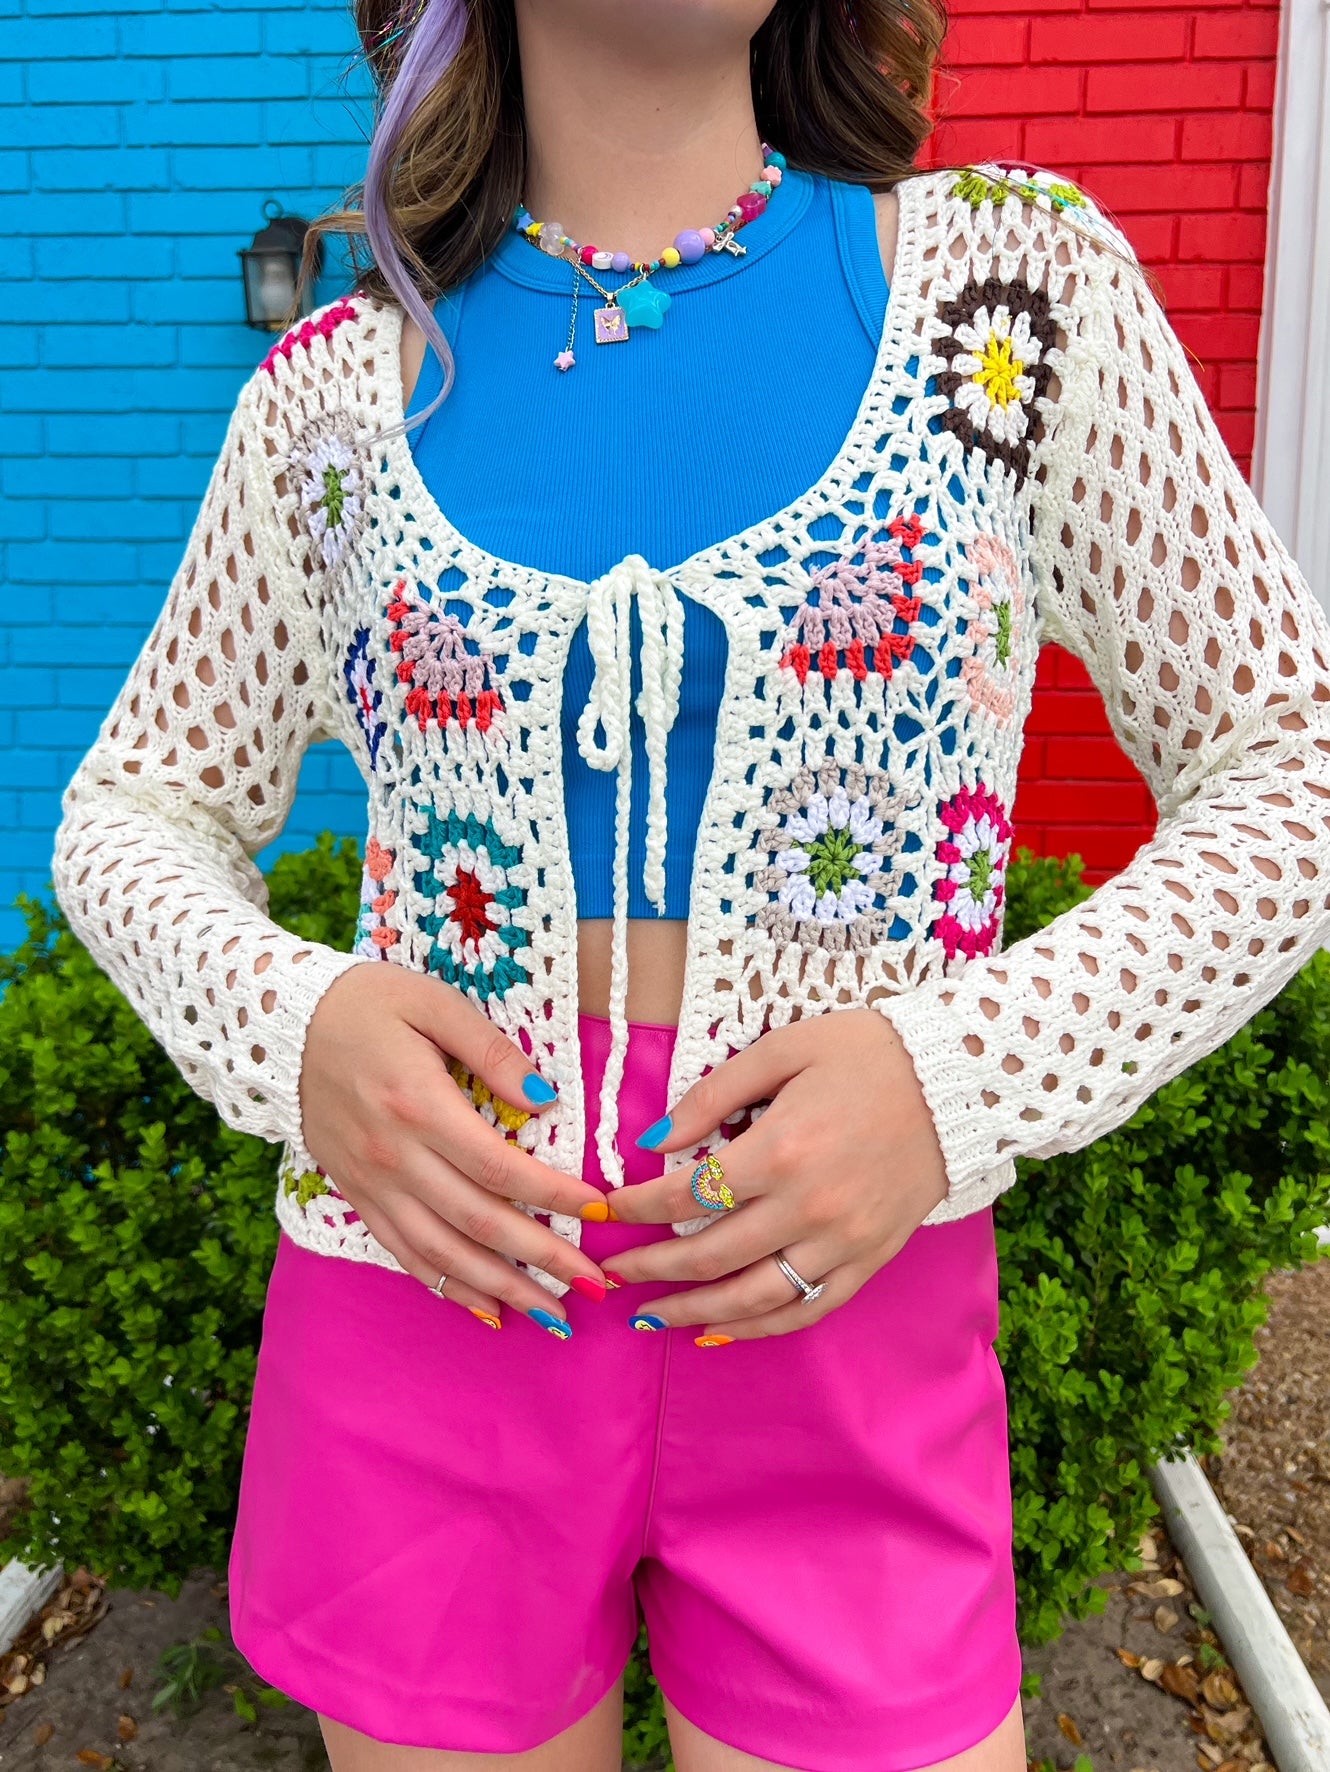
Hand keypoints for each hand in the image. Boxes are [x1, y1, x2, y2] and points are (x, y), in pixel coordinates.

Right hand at [300, 964, 611, 1335]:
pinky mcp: (357, 1195)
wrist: (283, 1023)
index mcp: (419, 1105)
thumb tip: (547, 1099)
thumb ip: (493, 1051)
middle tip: (593, 1284)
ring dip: (500, 1287)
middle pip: (479, 1221)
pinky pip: (404, 1253)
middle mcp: (395, 1156)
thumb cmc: (368, 1002)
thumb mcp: (435, 1003)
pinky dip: (445, 1286)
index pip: (500, 1168)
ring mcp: (373, 1183)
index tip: (599, 1212)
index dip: (553, 1196)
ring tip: (551, 1311)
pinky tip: (484, 1307)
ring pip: (443, 1252)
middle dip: (543, 1257)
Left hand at [607, 1010, 949, 1340]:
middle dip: (650, 1269)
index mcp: (780, 1150)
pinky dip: (762, 1327)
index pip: (685, 1194)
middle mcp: (808, 1207)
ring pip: (754, 1298)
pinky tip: (722, 1330)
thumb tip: (654, 1141)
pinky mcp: (870, 1259)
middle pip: (709, 1255)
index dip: (636, 1207)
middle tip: (610, 1274)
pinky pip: (809, 1307)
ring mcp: (843, 1241)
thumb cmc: (867, 1054)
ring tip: (650, 1318)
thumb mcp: (782, 1049)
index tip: (606, 1211)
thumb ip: (713, 1094)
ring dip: (694, 1313)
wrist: (960, 1079)